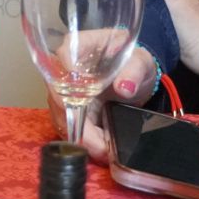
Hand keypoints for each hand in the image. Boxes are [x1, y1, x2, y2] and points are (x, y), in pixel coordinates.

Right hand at [44, 45, 158, 164]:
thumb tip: (124, 87)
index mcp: (77, 47)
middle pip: (58, 97)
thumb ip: (134, 71)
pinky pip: (70, 127)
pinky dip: (85, 141)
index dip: (69, 87)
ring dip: (83, 138)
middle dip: (80, 127)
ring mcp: (63, 90)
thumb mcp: (140, 62)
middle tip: (102, 147)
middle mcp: (63, 68)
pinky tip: (102, 149)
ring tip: (106, 151)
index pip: (63, 61)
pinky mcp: (69, 108)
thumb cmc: (133, 61)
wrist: (134, 74)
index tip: (85, 110)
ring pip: (62, 117)